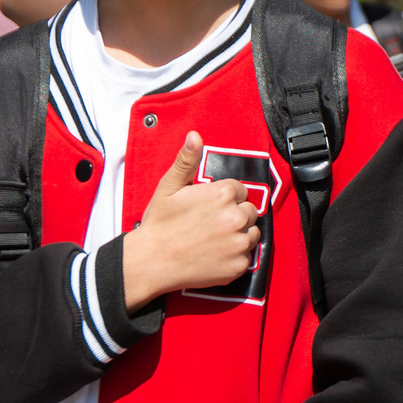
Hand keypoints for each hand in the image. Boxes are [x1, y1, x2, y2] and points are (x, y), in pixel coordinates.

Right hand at [122, 132, 259, 306]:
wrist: (150, 263)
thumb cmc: (159, 224)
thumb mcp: (169, 187)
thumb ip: (187, 160)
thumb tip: (195, 135)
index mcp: (223, 194)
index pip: (240, 191)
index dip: (224, 199)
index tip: (208, 208)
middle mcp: (236, 217)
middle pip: (249, 211)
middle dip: (234, 215)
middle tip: (210, 225)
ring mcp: (239, 243)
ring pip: (252, 233)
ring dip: (239, 235)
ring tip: (213, 240)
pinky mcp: (238, 266)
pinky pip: (247, 257)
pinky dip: (235, 257)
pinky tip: (215, 255)